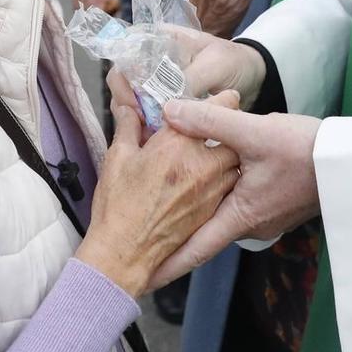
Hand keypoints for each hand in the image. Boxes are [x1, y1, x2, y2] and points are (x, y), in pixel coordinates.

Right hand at [75, 93, 242, 296]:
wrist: (126, 252)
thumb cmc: (119, 206)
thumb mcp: (117, 157)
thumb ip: (128, 127)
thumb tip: (129, 110)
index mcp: (178, 143)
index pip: (214, 109)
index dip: (220, 101)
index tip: (220, 99)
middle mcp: (202, 163)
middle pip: (233, 134)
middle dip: (227, 130)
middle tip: (214, 130)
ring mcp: (212, 189)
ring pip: (234, 163)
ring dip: (226, 156)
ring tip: (209, 156)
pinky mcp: (214, 211)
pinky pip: (228, 187)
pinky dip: (222, 180)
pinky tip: (205, 182)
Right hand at [106, 26, 266, 120]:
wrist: (252, 77)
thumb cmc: (233, 62)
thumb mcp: (214, 65)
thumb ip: (190, 80)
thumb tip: (165, 104)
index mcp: (159, 39)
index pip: (124, 49)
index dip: (123, 72)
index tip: (134, 96)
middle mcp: (151, 59)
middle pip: (121, 77)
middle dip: (125, 99)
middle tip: (140, 120)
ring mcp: (155, 83)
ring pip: (129, 98)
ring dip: (133, 116)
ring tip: (147, 133)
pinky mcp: (162, 104)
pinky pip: (144, 114)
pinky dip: (145, 126)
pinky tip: (153, 138)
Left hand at [145, 99, 321, 286]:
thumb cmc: (306, 150)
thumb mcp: (253, 131)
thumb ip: (209, 122)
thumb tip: (169, 113)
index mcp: (241, 216)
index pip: (196, 249)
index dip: (168, 265)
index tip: (144, 280)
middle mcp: (252, 225)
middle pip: (206, 228)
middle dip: (178, 228)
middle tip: (148, 229)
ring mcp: (267, 216)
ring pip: (224, 211)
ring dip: (202, 205)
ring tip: (174, 197)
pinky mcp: (277, 203)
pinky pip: (242, 201)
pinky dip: (223, 192)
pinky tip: (215, 175)